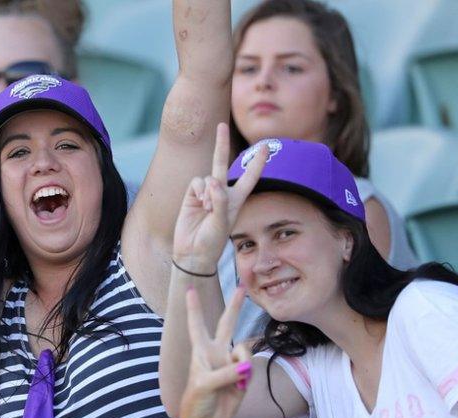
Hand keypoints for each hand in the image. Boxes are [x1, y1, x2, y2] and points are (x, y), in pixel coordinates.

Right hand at [171, 123, 267, 270]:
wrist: (192, 253)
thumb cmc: (212, 241)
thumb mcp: (223, 222)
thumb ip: (220, 200)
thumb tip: (211, 180)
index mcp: (236, 199)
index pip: (249, 177)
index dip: (258, 162)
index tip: (266, 146)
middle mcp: (222, 193)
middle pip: (223, 163)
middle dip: (221, 144)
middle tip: (221, 125)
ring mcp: (205, 193)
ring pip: (208, 177)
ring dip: (208, 192)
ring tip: (208, 209)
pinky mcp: (191, 196)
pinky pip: (196, 183)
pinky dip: (198, 192)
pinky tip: (198, 205)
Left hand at [176, 286, 251, 417]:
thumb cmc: (196, 401)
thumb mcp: (204, 385)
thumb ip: (225, 373)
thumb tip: (246, 367)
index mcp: (200, 351)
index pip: (196, 324)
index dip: (194, 307)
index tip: (190, 289)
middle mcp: (216, 352)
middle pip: (227, 323)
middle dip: (235, 306)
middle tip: (241, 286)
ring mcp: (231, 362)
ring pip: (244, 349)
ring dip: (241, 362)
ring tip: (235, 379)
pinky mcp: (243, 375)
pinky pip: (250, 367)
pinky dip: (245, 376)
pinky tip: (238, 388)